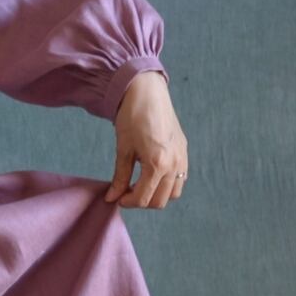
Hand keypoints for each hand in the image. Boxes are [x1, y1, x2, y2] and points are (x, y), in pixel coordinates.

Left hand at [104, 71, 186, 208]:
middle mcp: (174, 164)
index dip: (128, 202)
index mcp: (157, 164)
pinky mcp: (184, 152)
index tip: (117, 198)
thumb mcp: (123, 149)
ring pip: (173, 193)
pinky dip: (167, 184)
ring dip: (156, 195)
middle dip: (142, 201)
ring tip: (140, 184)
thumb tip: (112, 198)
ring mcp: (182, 158)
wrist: (148, 93)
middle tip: (126, 192)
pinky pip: (180, 179)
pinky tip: (152, 175)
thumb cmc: (132, 117)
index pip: (144, 198)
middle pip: (160, 201)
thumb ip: (119, 177)